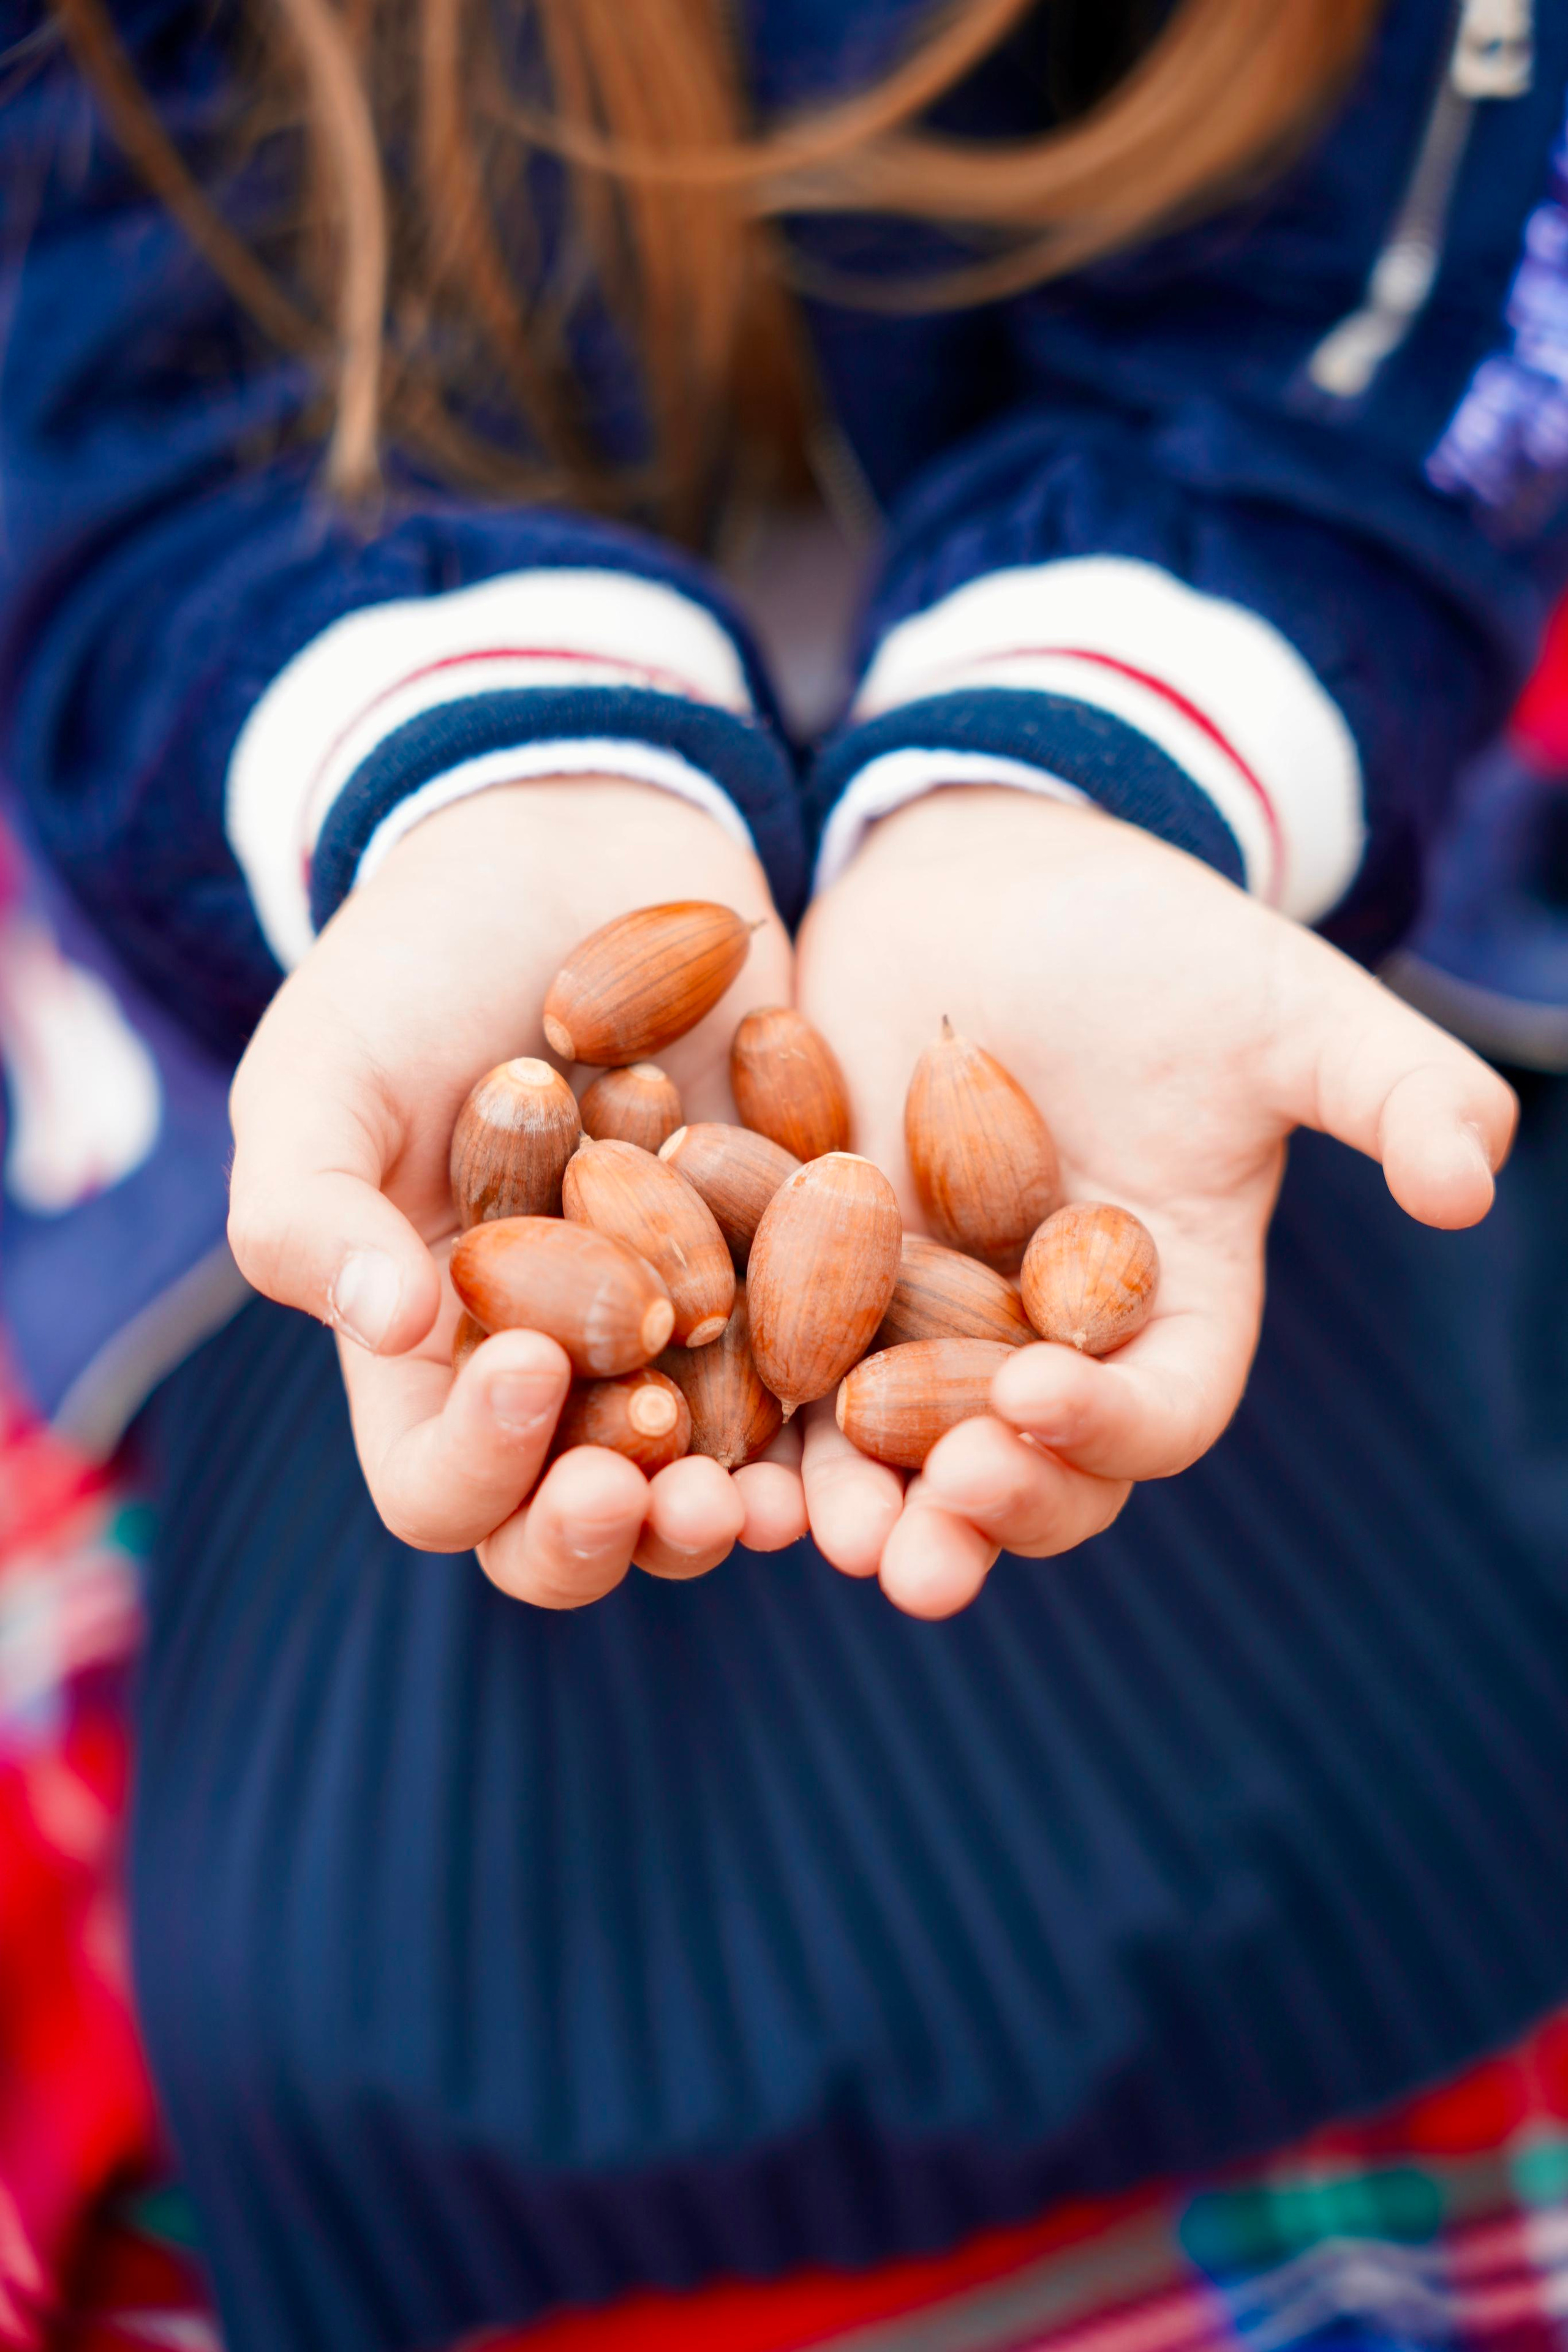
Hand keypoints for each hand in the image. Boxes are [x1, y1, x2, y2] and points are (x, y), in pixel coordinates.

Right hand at [228, 780, 806, 1602]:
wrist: (574, 844)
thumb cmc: (414, 962)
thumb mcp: (326, 1070)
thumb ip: (312, 1209)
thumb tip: (391, 1331)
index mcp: (427, 1354)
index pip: (438, 1484)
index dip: (477, 1466)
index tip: (524, 1365)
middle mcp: (556, 1371)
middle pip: (573, 1525)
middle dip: (612, 1533)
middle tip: (663, 1492)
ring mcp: (678, 1335)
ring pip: (703, 1486)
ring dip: (732, 1513)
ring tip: (767, 1504)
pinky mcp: (786, 1275)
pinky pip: (816, 1384)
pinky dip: (835, 1429)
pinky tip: (862, 1420)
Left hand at [795, 789, 1517, 1618]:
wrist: (989, 878)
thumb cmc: (1153, 940)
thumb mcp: (1281, 1004)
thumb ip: (1387, 1089)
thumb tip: (1475, 1181)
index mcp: (1171, 1304)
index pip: (1161, 1409)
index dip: (1111, 1423)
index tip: (1043, 1399)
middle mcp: (1052, 1340)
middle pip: (1031, 1468)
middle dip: (982, 1512)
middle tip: (924, 1547)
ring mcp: (928, 1320)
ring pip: (900, 1455)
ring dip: (862, 1509)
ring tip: (818, 1539)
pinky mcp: (819, 1283)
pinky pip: (789, 1379)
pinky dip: (759, 1426)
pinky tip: (712, 1456)